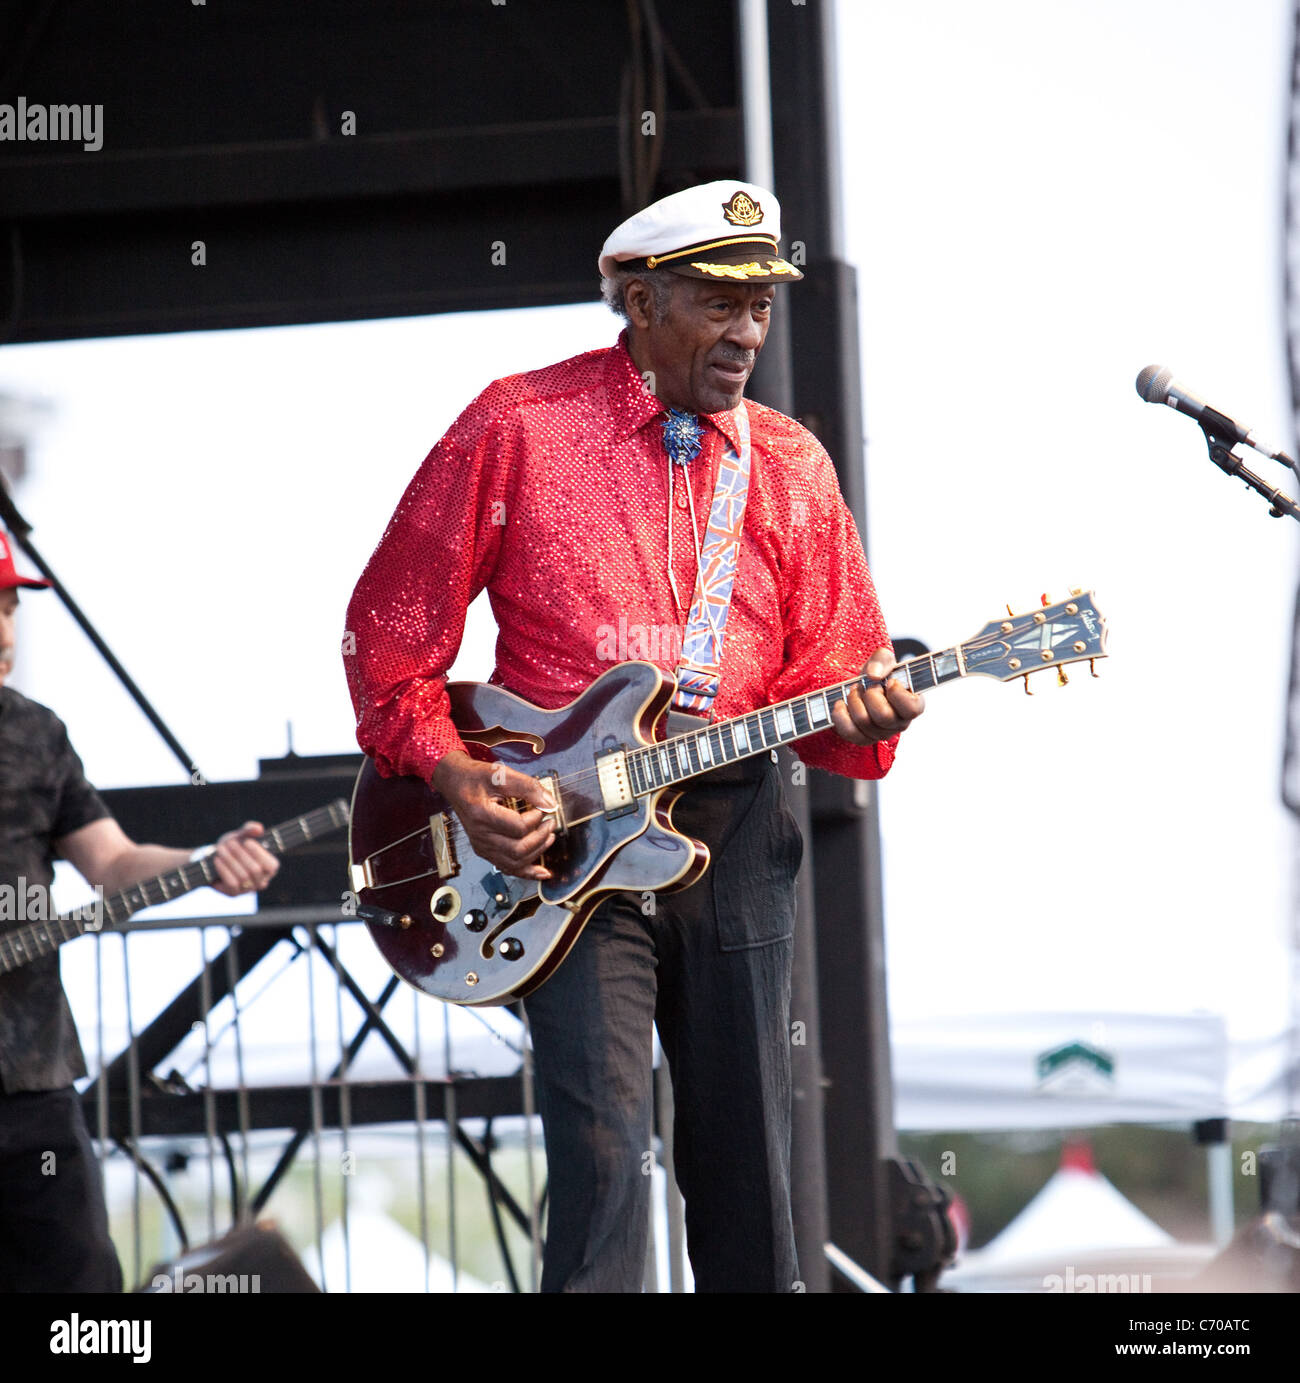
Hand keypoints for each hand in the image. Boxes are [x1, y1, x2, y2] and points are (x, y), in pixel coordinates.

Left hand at [210, 822, 279, 896]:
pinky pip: (232, 884)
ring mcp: (248, 889)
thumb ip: (250, 830)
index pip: (271, 865)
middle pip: (255, 870)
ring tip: (221, 849)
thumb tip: (258, 829)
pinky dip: (224, 870)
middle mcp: (262, 881)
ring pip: (243, 877)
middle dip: (241, 854)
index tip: (247, 842)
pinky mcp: (234, 893)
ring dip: (230, 861)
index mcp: (270, 868)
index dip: (259, 853)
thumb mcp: (241, 835)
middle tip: (230, 843)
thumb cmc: (233, 846)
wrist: (215, 858)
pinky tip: (218, 860)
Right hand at [432, 750, 556, 880]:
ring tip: (549, 838)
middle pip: (518, 850)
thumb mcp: (501, 774)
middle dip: (541, 838)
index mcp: (482, 815)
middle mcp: (480, 835)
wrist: (455, 783)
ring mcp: (481, 845)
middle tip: (550, 823)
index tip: (542, 808)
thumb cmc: (475, 778)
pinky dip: (526, 871)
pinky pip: (507, 867)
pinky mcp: (484, 850)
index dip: (536, 819)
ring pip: (515, 862)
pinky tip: (541, 872)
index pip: (518, 827)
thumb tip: (549, 803)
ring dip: (537, 853)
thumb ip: (527, 787)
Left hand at [830, 646, 925, 745]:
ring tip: (855, 691)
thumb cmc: (879, 674)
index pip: (911, 708)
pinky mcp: (864, 738)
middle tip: (866, 685)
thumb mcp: (884, 660)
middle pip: (883, 716)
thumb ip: (881, 660)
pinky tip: (840, 704)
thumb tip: (874, 675)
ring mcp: (882, 733)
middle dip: (869, 694)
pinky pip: (850, 733)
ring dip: (854, 701)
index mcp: (913, 705)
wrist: (864, 685)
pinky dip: (841, 716)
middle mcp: (900, 723)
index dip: (897, 693)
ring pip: (864, 722)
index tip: (889, 681)